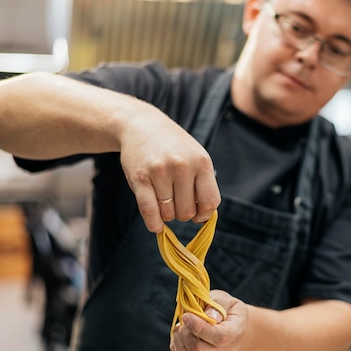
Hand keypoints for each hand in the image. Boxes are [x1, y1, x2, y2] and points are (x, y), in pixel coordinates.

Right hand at [119, 112, 220, 231]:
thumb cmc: (173, 146)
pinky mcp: (140, 178)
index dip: (204, 214)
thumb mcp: (195, 157)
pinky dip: (153, 223)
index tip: (197, 214)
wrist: (141, 125)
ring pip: (168, 214)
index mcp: (201, 162)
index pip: (210, 202)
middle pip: (188, 212)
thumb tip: (204, 219)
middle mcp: (182, 166)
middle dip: (182, 213)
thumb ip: (203, 184)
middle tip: (176, 202)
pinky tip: (156, 225)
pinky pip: (149, 211)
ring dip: (166, 214)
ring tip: (164, 199)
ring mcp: (160, 171)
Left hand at [170, 290, 247, 350]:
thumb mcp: (226, 300)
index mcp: (236, 333)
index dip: (198, 327)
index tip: (186, 315)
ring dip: (178, 339)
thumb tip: (208, 315)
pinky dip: (177, 347)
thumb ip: (218, 304)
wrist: (235, 331)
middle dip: (184, 332)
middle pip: (198, 350)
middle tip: (184, 319)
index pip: (218, 337)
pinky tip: (182, 337)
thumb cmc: (228, 311)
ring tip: (182, 327)